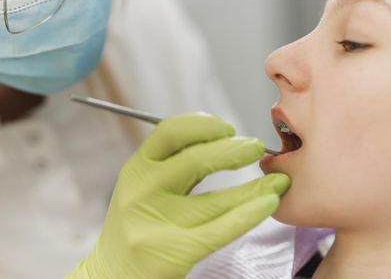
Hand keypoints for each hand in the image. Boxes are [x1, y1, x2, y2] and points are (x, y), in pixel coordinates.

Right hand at [66, 113, 289, 278]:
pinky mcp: (172, 251)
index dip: (203, 125)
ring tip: (277, 180)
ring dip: (254, 186)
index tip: (227, 128)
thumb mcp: (142, 186)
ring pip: (215, 199)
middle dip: (233, 150)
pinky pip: (220, 229)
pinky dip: (249, 214)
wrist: (113, 272)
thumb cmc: (136, 224)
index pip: (170, 132)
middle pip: (194, 160)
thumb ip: (172, 165)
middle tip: (255, 147)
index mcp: (135, 168)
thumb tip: (220, 141)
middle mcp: (142, 190)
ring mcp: (156, 222)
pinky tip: (267, 203)